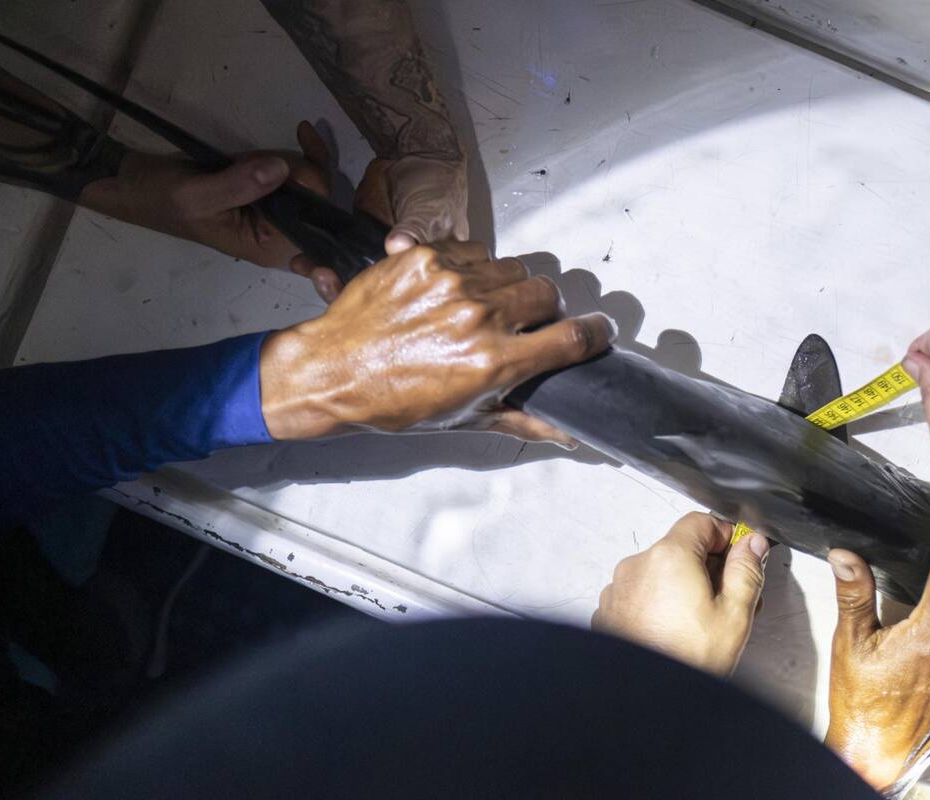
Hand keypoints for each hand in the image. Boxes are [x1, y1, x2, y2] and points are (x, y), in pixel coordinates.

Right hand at [79, 122, 329, 284]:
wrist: (135, 183)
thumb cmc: (162, 199)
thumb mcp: (196, 196)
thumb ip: (238, 186)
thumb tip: (281, 169)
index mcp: (268, 248)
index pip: (313, 223)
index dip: (315, 192)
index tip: (301, 159)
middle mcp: (280, 234)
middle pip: (320, 201)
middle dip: (302, 169)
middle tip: (265, 153)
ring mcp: (276, 213)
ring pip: (313, 184)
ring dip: (297, 158)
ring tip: (254, 154)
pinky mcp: (268, 192)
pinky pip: (301, 174)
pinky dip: (302, 152)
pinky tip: (300, 131)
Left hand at [259, 241, 613, 444]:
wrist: (333, 371)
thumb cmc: (393, 400)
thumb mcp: (465, 418)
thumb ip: (524, 419)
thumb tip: (569, 432)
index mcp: (495, 362)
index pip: (574, 336)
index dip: (595, 334)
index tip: (596, 332)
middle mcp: (478, 316)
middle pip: (547, 294)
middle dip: (542, 311)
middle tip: (518, 325)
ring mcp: (451, 280)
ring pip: (512, 268)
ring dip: (506, 286)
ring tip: (479, 307)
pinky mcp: (425, 256)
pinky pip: (473, 249)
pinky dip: (470, 266)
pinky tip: (451, 289)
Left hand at [292, 127, 467, 302]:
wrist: (416, 156)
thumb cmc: (437, 187)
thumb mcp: (433, 210)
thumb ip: (417, 228)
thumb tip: (398, 245)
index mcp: (425, 275)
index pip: (401, 301)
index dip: (377, 307)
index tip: (355, 300)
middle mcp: (399, 273)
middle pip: (370, 298)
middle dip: (343, 293)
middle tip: (324, 279)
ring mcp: (375, 257)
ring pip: (349, 280)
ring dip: (327, 278)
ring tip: (309, 268)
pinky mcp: (356, 241)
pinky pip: (336, 257)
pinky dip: (318, 260)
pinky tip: (302, 261)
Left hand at [592, 513, 770, 676]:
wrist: (646, 705)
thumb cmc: (687, 661)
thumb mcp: (734, 615)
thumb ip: (747, 572)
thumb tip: (753, 544)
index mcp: (669, 556)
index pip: (701, 521)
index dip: (726, 536)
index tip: (740, 556)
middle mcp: (637, 565)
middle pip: (679, 548)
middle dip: (708, 567)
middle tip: (729, 599)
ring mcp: (619, 589)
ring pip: (659, 573)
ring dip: (682, 588)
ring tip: (703, 624)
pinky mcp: (609, 611)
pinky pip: (640, 595)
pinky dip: (658, 605)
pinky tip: (675, 632)